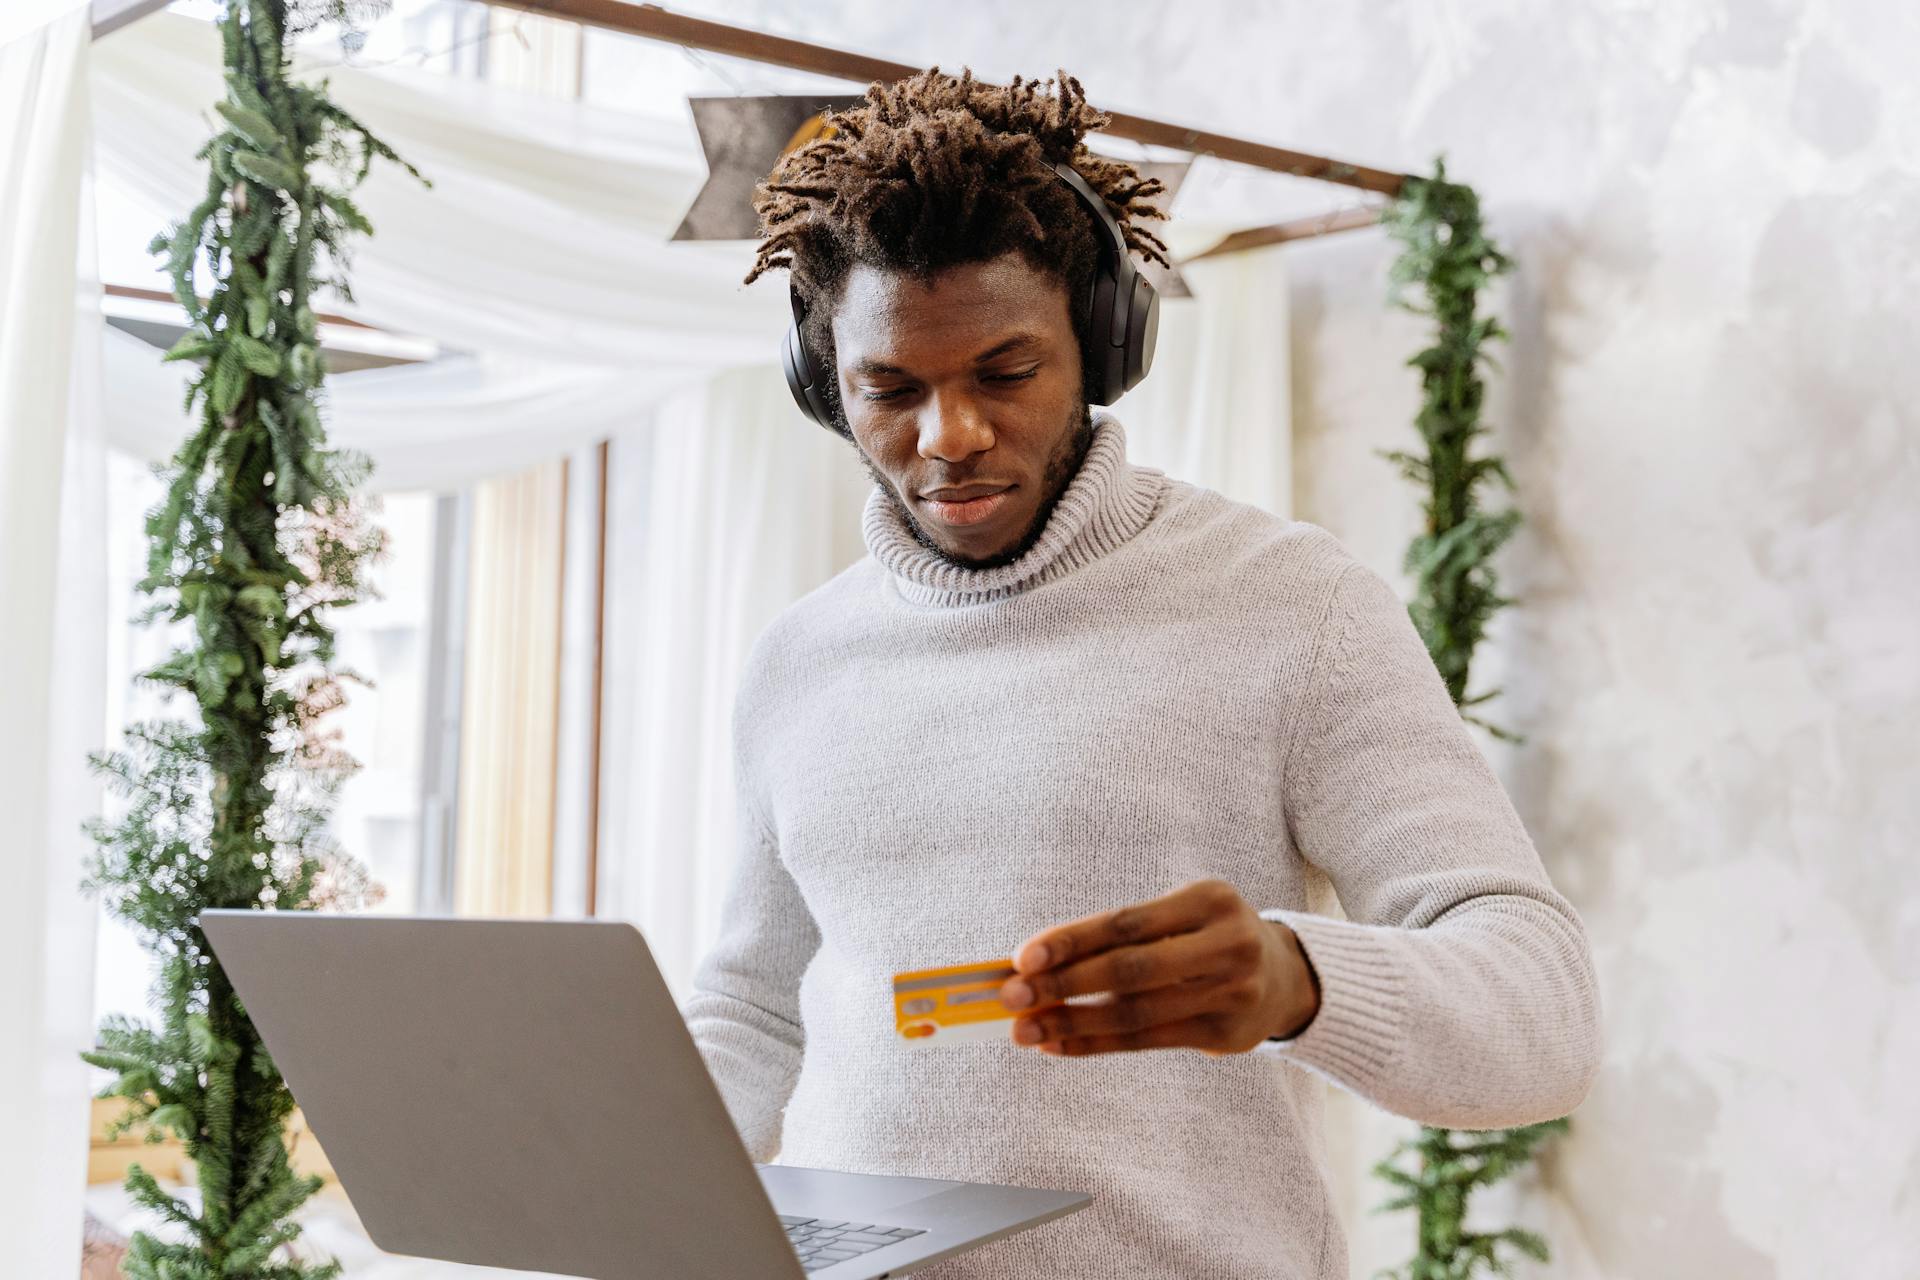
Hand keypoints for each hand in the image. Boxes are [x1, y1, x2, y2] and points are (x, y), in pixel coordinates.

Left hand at [999, 878, 1320, 1056]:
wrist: (1285, 978)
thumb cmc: (1205, 939)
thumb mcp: (1181, 917)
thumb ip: (1122, 937)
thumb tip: (1034, 962)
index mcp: (1210, 898)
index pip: (1126, 922)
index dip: (1071, 941)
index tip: (1021, 957)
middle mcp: (1228, 943)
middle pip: (1130, 968)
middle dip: (1063, 984)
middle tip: (1012, 997)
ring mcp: (1232, 992)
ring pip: (1135, 1013)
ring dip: (1071, 1023)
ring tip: (1026, 1031)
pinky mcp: (1226, 1034)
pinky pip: (1146, 1042)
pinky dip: (1095, 1043)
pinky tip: (1058, 1045)